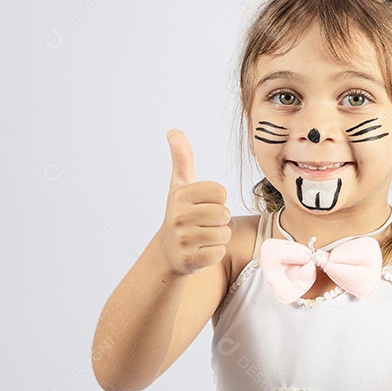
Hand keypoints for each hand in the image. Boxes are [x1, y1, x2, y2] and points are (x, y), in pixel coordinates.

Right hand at [159, 129, 231, 276]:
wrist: (167, 251)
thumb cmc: (181, 213)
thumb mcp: (179, 185)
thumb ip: (181, 158)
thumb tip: (173, 131)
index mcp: (180, 195)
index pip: (220, 192)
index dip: (217, 199)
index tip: (203, 204)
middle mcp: (178, 216)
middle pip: (224, 214)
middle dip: (220, 220)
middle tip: (204, 223)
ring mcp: (183, 239)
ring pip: (223, 234)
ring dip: (218, 237)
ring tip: (202, 236)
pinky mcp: (190, 259)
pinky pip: (219, 252)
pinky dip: (214, 253)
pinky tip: (201, 251)